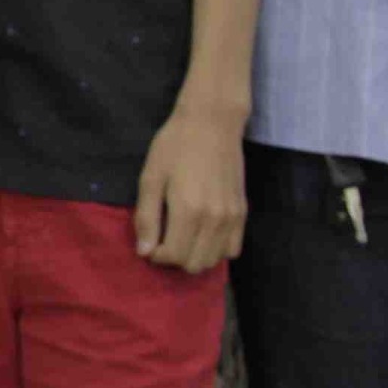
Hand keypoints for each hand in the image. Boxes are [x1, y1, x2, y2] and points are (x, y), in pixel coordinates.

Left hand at [133, 105, 247, 272]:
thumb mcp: (150, 178)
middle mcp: (214, 219)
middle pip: (195, 264)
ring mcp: (232, 217)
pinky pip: (233, 249)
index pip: (174, 257)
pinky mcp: (243, 211)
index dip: (156, 256)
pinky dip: (216, 249)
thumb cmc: (174, 146)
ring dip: (195, 256)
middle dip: (174, 259)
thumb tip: (144, 252)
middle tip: (163, 239)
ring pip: (214, 260)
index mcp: (188, 211)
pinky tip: (202, 233)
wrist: (212, 123)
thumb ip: (147, 218)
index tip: (149, 243)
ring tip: (181, 236)